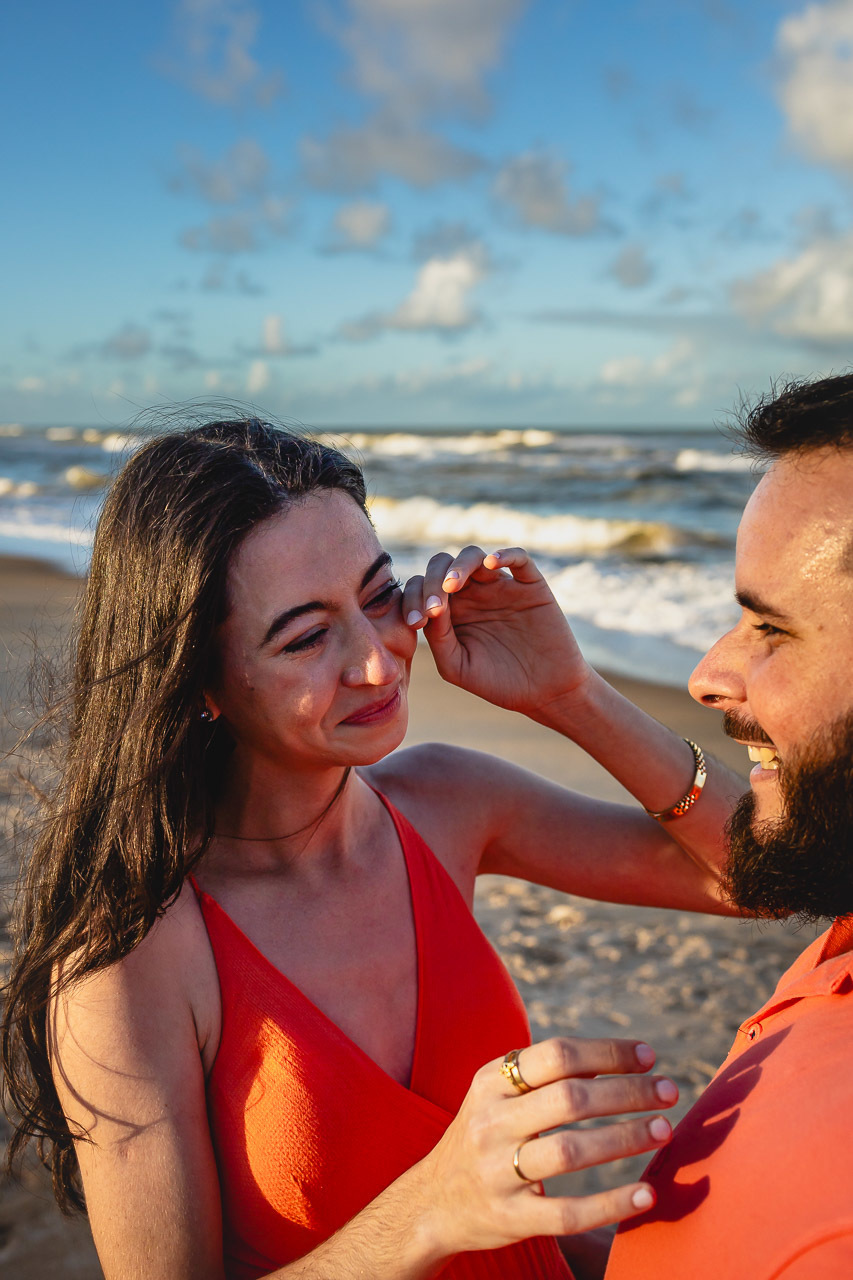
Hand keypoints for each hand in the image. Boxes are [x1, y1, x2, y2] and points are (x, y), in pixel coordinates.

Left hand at [403, 546, 590, 716]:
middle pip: (443, 565)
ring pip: (474, 556)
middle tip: (433, 607)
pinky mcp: (530, 587)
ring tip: (452, 586)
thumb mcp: (456, 666)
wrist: (544, 693)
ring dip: (458, 565)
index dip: (413, 599)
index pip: (422, 588)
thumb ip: (438, 637)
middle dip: (431, 580)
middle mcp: (472, 594)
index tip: (415, 623)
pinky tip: (491, 563)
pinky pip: (519, 559)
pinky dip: (505, 554)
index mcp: (450, 611)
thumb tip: (430, 607)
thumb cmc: (497, 682)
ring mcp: (501, 587)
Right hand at [413, 1036, 675, 1262]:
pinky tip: (645, 1194)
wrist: (431, 1202)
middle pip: (570, 1099)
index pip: (557, 1054)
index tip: (649, 1057)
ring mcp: (498, 1171)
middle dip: (627, 1093)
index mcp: (491, 1081)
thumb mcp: (497, 1094)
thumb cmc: (484, 1136)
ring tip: (664, 1130)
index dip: (608, 1052)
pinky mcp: (510, 1217)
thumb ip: (544, 1075)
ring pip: (571, 1151)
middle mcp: (491, 1122)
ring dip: (625, 1138)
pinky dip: (611, 1204)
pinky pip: (567, 1212)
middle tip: (669, 1092)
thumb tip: (617, 1059)